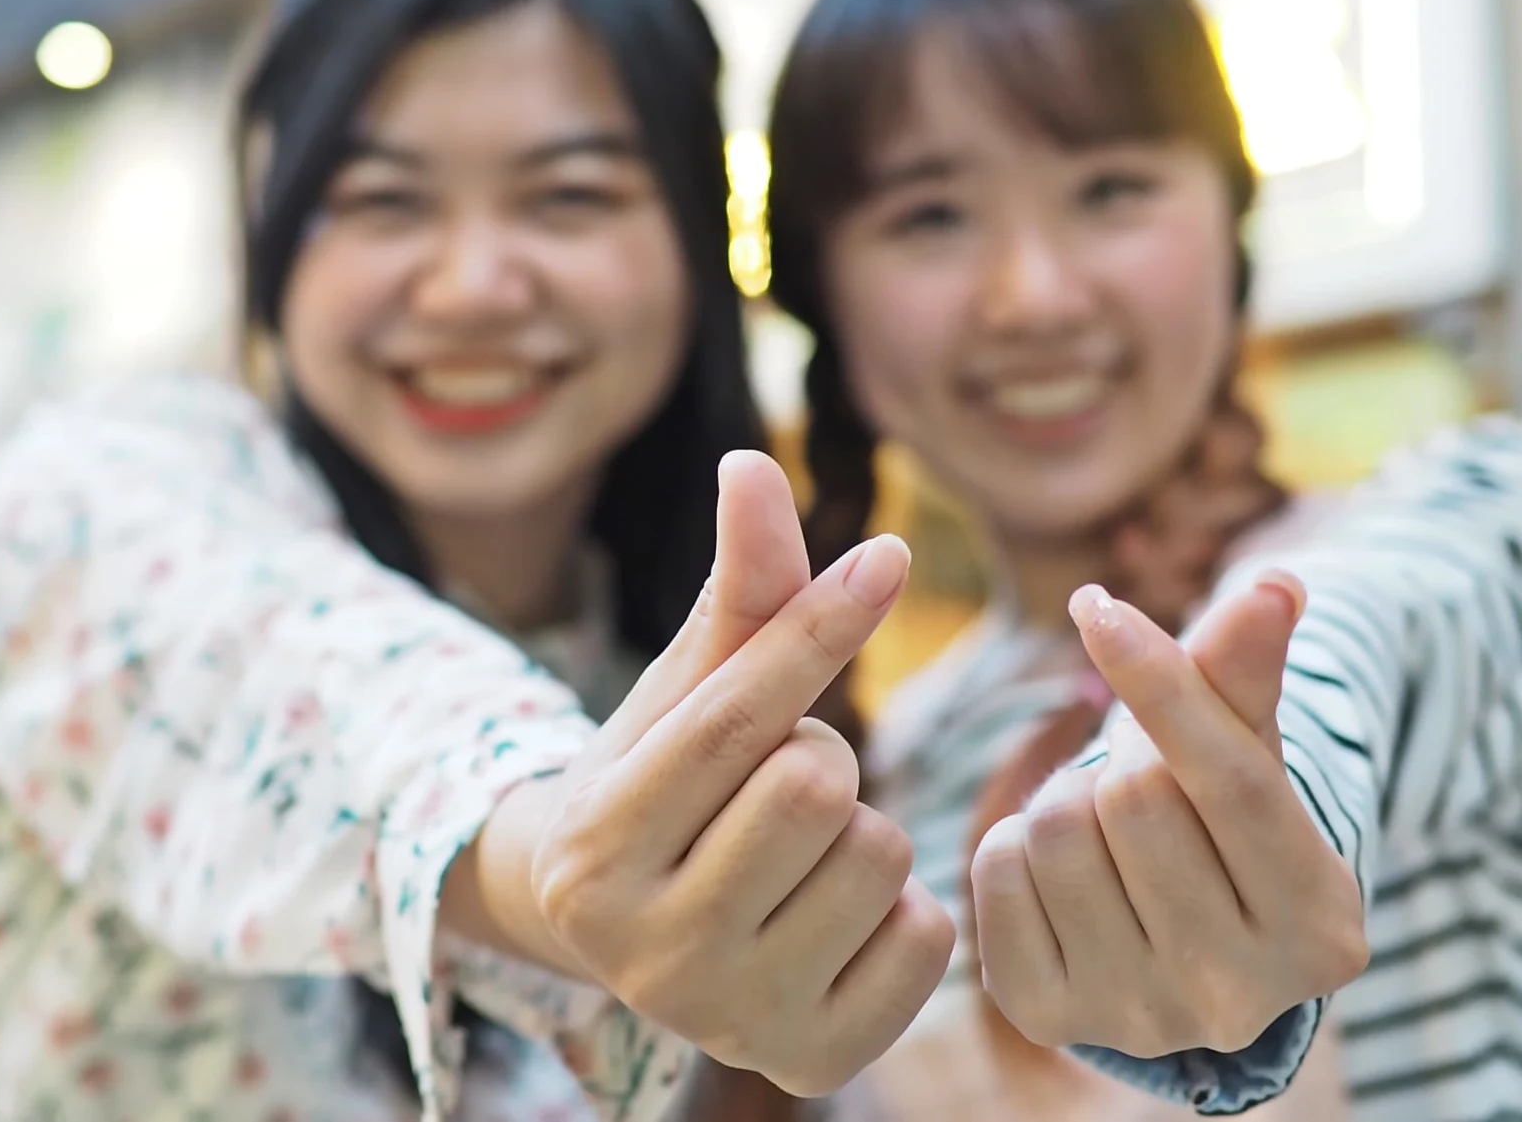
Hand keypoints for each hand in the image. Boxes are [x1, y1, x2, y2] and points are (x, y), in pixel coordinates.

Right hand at [502, 451, 953, 1095]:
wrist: (641, 939)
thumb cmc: (667, 788)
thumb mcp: (683, 694)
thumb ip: (735, 593)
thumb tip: (751, 460)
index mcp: (595, 850)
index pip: (732, 720)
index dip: (813, 627)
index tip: (885, 555)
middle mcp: (645, 953)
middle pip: (817, 788)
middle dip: (819, 758)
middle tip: (777, 787)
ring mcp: (727, 1021)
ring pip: (878, 855)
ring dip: (863, 831)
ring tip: (801, 854)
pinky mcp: (811, 1061)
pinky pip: (926, 936)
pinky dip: (903, 908)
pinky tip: (838, 918)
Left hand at [970, 573, 1367, 1057]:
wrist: (1166, 950)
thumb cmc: (1215, 829)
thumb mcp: (1247, 755)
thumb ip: (1248, 675)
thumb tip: (1273, 585)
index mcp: (1320, 928)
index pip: (1230, 777)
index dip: (1160, 679)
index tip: (1096, 604)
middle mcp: (1237, 996)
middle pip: (1130, 797)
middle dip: (1121, 762)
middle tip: (1138, 787)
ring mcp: (1138, 1017)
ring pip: (1054, 828)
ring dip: (1064, 800)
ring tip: (1101, 836)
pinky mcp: (1047, 1015)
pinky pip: (995, 868)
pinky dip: (1011, 845)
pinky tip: (1055, 876)